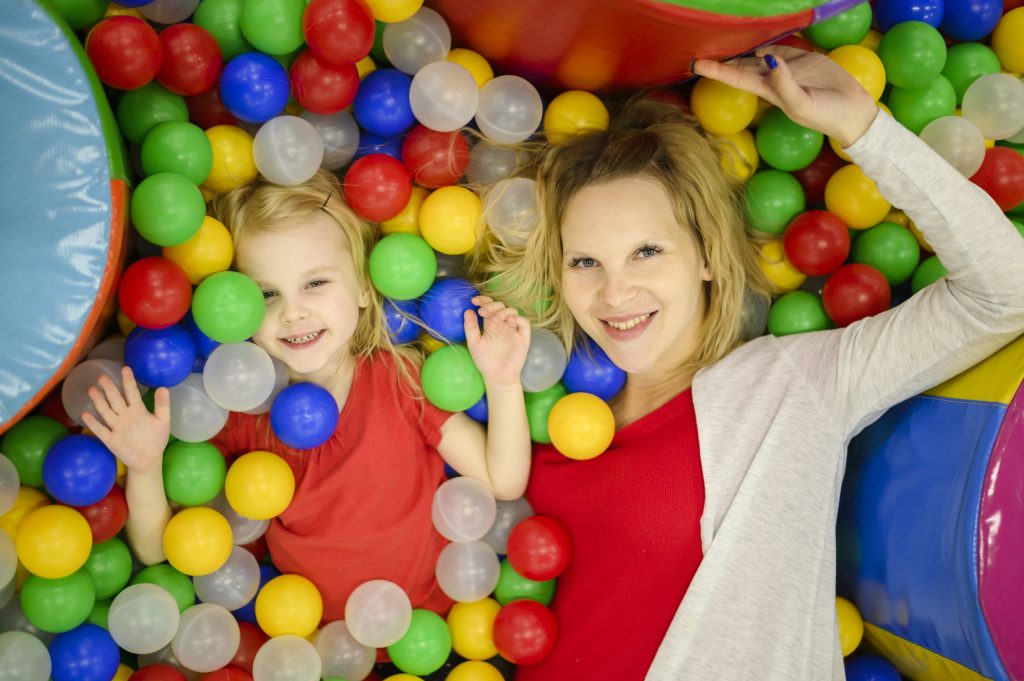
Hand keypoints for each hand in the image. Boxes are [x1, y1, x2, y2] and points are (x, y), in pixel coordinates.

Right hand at [81, 366, 169, 474]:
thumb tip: (163, 387)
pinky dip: (93, 423)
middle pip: (116, 400)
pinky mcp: (111, 439)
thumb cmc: (156, 438)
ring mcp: (117, 427)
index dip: (128, 381)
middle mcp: (125, 416)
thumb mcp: (162, 421)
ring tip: (92, 390)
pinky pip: (101, 430)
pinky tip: (86, 414)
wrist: (149, 459)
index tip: (125, 368)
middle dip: (110, 389)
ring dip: (99, 402)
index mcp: (137, 410)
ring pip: (106, 412)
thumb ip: (162, 405)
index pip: (132, 392)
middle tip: (102, 376)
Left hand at [464, 295, 530, 387]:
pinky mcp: (523, 337)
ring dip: (503, 311)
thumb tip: (468, 310)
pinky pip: (524, 323)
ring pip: (512, 311)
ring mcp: (513, 329)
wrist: (496, 377)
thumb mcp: (474, 343)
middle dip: (491, 305)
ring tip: (494, 318)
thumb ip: (471, 327)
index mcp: (491, 324)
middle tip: (483, 312)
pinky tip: (509, 320)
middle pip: (500, 306)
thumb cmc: (485, 361)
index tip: (474, 301)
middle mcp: (503, 324)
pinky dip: (518, 318)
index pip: (489, 306)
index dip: (483, 300)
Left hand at [693, 46, 877, 147]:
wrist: (852, 112)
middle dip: (724, 59)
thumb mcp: (801, 104)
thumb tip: (767, 60)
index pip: (736, 78)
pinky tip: (755, 38)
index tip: (697, 64)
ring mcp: (787, 68)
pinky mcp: (802, 59)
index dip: (717, 71)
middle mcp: (773, 79)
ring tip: (722, 39)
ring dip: (742, 49)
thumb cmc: (825, 115)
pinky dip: (767, 43)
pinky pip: (779, 48)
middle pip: (742, 65)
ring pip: (758, 54)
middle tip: (702, 47)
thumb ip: (784, 84)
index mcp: (768, 92)